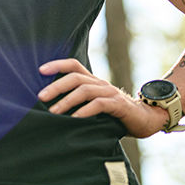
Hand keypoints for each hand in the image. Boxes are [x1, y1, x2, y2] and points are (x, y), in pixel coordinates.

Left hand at [37, 58, 168, 137]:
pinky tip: (74, 119)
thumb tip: (50, 106)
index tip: (40, 70)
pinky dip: (85, 111)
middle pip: (75, 77)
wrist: (144, 120)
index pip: (74, 65)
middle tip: (40, 97)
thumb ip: (78, 101)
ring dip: (67, 101)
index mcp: (93, 81)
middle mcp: (100, 83)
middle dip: (56, 86)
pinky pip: (99, 104)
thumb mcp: (94, 104)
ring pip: (85, 90)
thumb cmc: (114, 114)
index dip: (57, 65)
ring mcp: (110, 92)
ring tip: (53, 112)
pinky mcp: (119, 105)